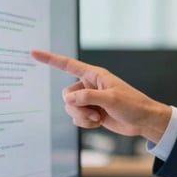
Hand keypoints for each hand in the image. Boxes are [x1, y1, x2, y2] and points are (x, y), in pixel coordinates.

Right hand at [30, 49, 171, 142]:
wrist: (143, 121)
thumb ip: (88, 97)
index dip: (50, 59)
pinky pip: (76, 119)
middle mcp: (89, 85)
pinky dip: (86, 123)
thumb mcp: (111, 99)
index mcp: (94, 75)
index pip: (67, 65)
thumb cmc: (133, 105)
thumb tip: (69, 99)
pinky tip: (99, 122)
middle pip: (66, 94)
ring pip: (70, 108)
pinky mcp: (91, 112)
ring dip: (82, 117)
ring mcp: (89, 100)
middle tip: (94, 113)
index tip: (33, 53)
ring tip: (99, 118)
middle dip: (77, 107)